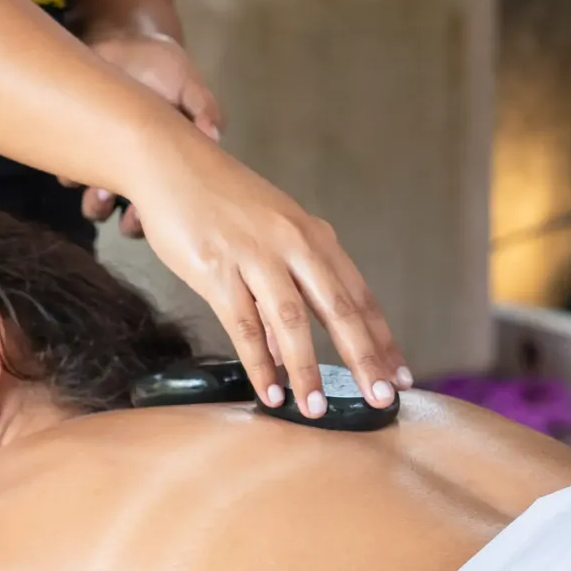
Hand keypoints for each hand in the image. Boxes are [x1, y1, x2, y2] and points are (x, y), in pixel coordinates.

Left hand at [76, 31, 222, 236]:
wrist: (119, 44)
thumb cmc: (161, 66)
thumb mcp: (187, 82)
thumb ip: (203, 106)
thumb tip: (214, 132)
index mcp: (168, 163)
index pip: (169, 204)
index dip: (164, 217)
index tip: (161, 215)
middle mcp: (138, 172)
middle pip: (135, 217)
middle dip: (132, 222)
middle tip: (129, 213)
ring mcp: (106, 164)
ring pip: (99, 204)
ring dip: (98, 205)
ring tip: (99, 193)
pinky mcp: (76, 150)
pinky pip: (69, 175)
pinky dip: (71, 174)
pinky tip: (76, 160)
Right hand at [122, 125, 409, 416]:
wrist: (169, 160)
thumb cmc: (218, 200)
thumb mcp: (266, 235)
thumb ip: (284, 288)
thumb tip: (287, 351)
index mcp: (312, 236)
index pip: (358, 295)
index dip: (381, 338)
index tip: (400, 374)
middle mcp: (293, 244)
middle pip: (339, 309)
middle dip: (364, 359)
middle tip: (383, 399)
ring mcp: (256, 256)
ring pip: (292, 322)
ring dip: (307, 370)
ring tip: (316, 410)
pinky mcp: (217, 269)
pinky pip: (244, 325)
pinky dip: (259, 363)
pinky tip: (268, 391)